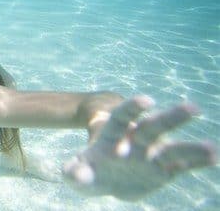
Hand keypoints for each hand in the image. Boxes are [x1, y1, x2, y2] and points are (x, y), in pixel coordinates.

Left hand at [63, 96, 215, 200]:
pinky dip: (198, 162)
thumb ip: (74, 172)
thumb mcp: (76, 172)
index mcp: (113, 134)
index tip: (146, 100)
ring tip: (213, 148)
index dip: (133, 107)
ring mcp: (151, 154)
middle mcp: (136, 140)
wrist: (103, 179)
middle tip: (192, 107)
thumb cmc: (88, 170)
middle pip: (153, 126)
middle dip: (171, 117)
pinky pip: (182, 165)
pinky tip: (215, 157)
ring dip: (192, 147)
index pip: (122, 116)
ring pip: (173, 148)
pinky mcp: (163, 170)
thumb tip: (73, 173)